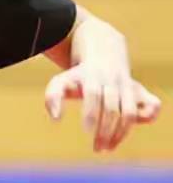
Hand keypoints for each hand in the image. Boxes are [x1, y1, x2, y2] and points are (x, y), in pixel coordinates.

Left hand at [44, 63, 161, 150]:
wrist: (102, 58)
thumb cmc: (78, 77)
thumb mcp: (61, 81)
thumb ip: (52, 97)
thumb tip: (56, 119)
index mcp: (92, 76)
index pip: (93, 94)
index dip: (91, 112)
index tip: (86, 131)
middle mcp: (112, 80)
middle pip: (112, 108)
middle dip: (105, 131)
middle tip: (97, 148)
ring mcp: (129, 85)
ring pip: (130, 113)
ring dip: (121, 134)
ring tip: (107, 148)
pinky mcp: (141, 91)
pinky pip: (152, 106)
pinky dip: (146, 118)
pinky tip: (125, 131)